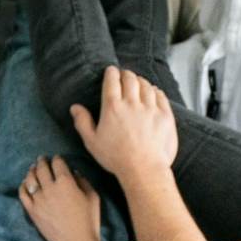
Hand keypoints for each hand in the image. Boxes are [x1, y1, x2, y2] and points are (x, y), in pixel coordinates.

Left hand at [20, 155, 101, 240]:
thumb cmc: (88, 220)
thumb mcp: (93, 197)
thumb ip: (83, 181)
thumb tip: (74, 172)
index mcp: (66, 182)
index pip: (58, 163)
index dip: (57, 159)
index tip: (57, 158)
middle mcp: (49, 188)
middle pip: (42, 168)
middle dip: (42, 161)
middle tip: (42, 158)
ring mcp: (38, 199)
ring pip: (30, 179)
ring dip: (32, 171)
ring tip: (33, 168)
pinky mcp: (32, 210)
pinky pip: (23, 194)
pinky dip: (23, 185)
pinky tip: (25, 183)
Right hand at [70, 66, 177, 181]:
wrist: (144, 169)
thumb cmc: (116, 158)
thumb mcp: (92, 142)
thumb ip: (82, 122)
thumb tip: (74, 107)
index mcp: (112, 107)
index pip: (112, 81)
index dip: (111, 72)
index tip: (111, 71)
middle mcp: (132, 103)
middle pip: (130, 78)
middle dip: (126, 74)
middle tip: (124, 76)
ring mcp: (150, 108)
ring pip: (146, 85)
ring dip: (140, 81)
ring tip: (138, 83)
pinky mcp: (165, 116)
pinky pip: (160, 96)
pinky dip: (155, 91)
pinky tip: (153, 92)